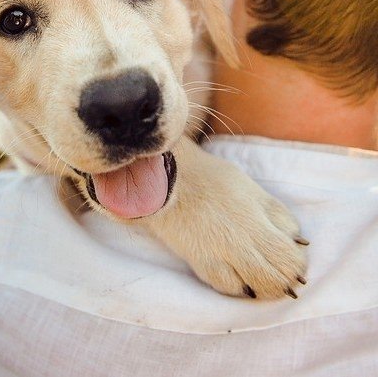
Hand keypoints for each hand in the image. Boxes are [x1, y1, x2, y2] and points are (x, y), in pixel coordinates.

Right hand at [144, 136, 307, 298]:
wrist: (167, 180)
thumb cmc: (210, 178)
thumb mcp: (250, 187)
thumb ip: (274, 213)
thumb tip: (297, 240)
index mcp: (259, 215)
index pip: (292, 251)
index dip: (298, 260)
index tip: (293, 258)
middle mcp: (245, 238)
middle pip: (281, 273)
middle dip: (287, 278)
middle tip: (285, 276)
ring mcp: (224, 253)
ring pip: (260, 286)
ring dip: (268, 288)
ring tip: (264, 281)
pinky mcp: (203, 263)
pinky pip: (230, 288)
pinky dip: (240, 287)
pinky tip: (241, 281)